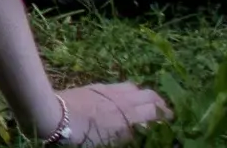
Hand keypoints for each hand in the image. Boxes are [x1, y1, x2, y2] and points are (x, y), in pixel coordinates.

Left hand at [42, 80, 166, 144]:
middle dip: (160, 102)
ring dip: (144, 95)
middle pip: (149, 95)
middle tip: (163, 110)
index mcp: (127, 115)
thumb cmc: (80, 135)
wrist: (54, 115)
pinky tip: (124, 97)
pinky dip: (129, 91)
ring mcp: (109, 90)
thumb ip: (126, 134)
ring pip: (135, 88)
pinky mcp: (97, 86)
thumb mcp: (108, 141)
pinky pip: (120, 86)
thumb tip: (140, 129)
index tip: (172, 120)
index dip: (167, 115)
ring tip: (145, 103)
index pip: (155, 111)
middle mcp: (122, 100)